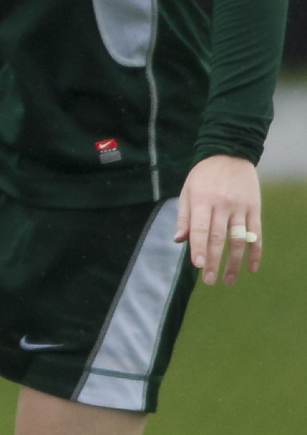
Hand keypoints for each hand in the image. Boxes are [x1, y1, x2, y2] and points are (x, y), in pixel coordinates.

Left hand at [177, 154, 261, 284]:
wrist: (230, 153)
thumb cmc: (203, 176)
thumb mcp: (187, 191)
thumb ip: (183, 216)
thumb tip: (178, 240)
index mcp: (202, 200)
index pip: (200, 229)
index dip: (198, 248)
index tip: (197, 265)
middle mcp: (222, 205)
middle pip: (218, 237)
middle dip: (213, 261)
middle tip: (209, 280)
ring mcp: (240, 207)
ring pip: (238, 239)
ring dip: (234, 262)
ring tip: (228, 280)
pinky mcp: (255, 208)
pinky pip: (256, 233)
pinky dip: (255, 252)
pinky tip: (251, 268)